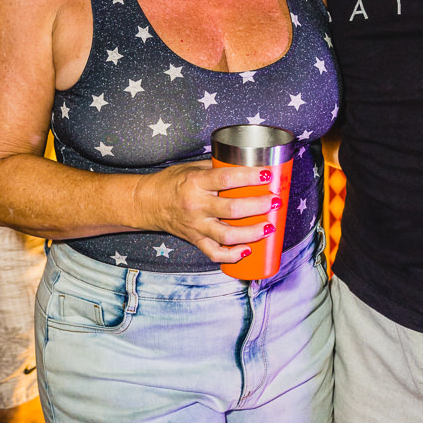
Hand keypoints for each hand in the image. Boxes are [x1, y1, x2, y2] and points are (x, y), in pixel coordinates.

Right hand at [136, 160, 279, 263]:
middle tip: (274, 202)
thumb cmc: (172, 182)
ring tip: (268, 227)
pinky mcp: (195, 239)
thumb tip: (247, 167)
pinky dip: (232, 255)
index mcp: (196, 182)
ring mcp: (196, 225)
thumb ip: (217, 169)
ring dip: (251, 233)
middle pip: (232, 209)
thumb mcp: (193, 168)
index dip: (250, 178)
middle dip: (258, 206)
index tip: (267, 176)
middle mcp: (196, 205)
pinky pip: (215, 252)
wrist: (148, 203)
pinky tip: (247, 251)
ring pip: (227, 235)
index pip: (227, 179)